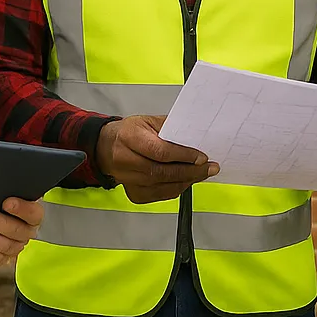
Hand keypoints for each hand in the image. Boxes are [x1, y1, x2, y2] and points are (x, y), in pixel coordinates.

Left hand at [0, 197, 44, 266]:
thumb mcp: (2, 198)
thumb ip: (2, 194)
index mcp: (32, 216)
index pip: (33, 213)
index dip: (22, 209)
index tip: (7, 203)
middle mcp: (25, 233)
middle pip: (15, 230)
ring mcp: (14, 247)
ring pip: (3, 245)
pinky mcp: (0, 259)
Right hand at [96, 115, 218, 203]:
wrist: (107, 147)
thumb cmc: (129, 133)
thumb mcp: (149, 121)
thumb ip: (171, 128)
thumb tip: (195, 136)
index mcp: (129, 137)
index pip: (160, 151)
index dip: (183, 156)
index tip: (201, 157)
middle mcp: (125, 160)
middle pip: (162, 172)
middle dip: (191, 171)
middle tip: (209, 168)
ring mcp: (128, 180)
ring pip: (162, 186)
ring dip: (186, 181)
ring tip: (202, 174)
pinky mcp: (133, 193)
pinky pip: (159, 195)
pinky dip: (176, 189)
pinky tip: (186, 181)